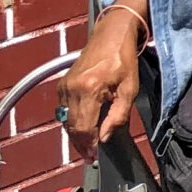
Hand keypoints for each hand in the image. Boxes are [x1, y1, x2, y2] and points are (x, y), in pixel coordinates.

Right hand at [57, 0, 144, 154]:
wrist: (111, 35)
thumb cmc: (123, 59)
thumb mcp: (129, 89)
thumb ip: (118, 116)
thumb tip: (104, 137)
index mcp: (89, 89)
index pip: (84, 127)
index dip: (88, 145)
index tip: (93, 156)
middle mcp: (72, 88)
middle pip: (72, 126)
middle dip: (80, 144)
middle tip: (89, 156)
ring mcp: (64, 85)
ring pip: (65, 120)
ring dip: (75, 135)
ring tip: (86, 146)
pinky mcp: (62, 84)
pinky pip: (63, 110)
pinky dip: (71, 122)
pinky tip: (82, 128)